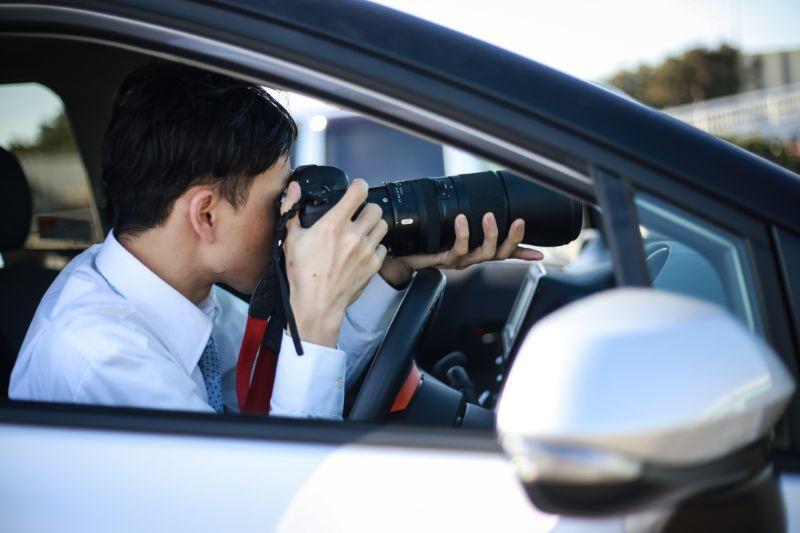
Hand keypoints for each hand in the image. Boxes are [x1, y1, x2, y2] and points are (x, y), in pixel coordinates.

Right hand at [281, 179, 387, 347]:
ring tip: (362, 231)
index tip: (356, 187)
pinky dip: (375, 246)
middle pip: (375, 208)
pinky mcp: (374, 265)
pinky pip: (383, 247)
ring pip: (383, 225)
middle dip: (367, 208)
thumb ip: (291, 209)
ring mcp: (366, 250)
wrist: (317, 304)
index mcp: (333, 225)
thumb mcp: (290, 239)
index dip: (359, 185)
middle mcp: (354, 235)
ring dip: (374, 225)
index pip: (358, 192)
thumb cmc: (302, 274)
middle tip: (358, 214)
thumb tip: (294, 189)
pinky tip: (363, 250)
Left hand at [379, 212, 542, 286]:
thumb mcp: (449, 228)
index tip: (541, 253)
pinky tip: (462, 219)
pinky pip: (458, 249)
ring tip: (489, 217)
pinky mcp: (445, 259)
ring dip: (489, 234)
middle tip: (519, 221)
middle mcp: (471, 257)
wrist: (402, 255)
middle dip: (513, 238)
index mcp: (476, 250)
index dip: (523, 252)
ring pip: (483, 253)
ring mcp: (460, 260)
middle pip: (499, 253)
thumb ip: (463, 218)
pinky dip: (462, 233)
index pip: (505, 252)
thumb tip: (473, 198)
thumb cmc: (425, 241)